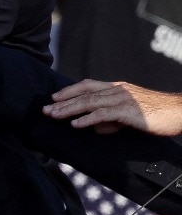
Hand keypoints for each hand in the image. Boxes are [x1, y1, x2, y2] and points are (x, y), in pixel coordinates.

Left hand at [44, 79, 181, 135]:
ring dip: (69, 110)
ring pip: (89, 102)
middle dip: (63, 102)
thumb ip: (112, 120)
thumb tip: (94, 128)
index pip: (88, 86)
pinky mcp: (128, 111)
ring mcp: (123, 99)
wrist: (180, 112)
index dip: (70, 91)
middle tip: (45, 109)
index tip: (54, 98)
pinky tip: (75, 124)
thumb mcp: (130, 117)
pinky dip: (87, 119)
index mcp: (117, 88)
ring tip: (54, 116)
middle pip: (84, 93)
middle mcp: (117, 90)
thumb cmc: (158, 115)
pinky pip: (102, 114)